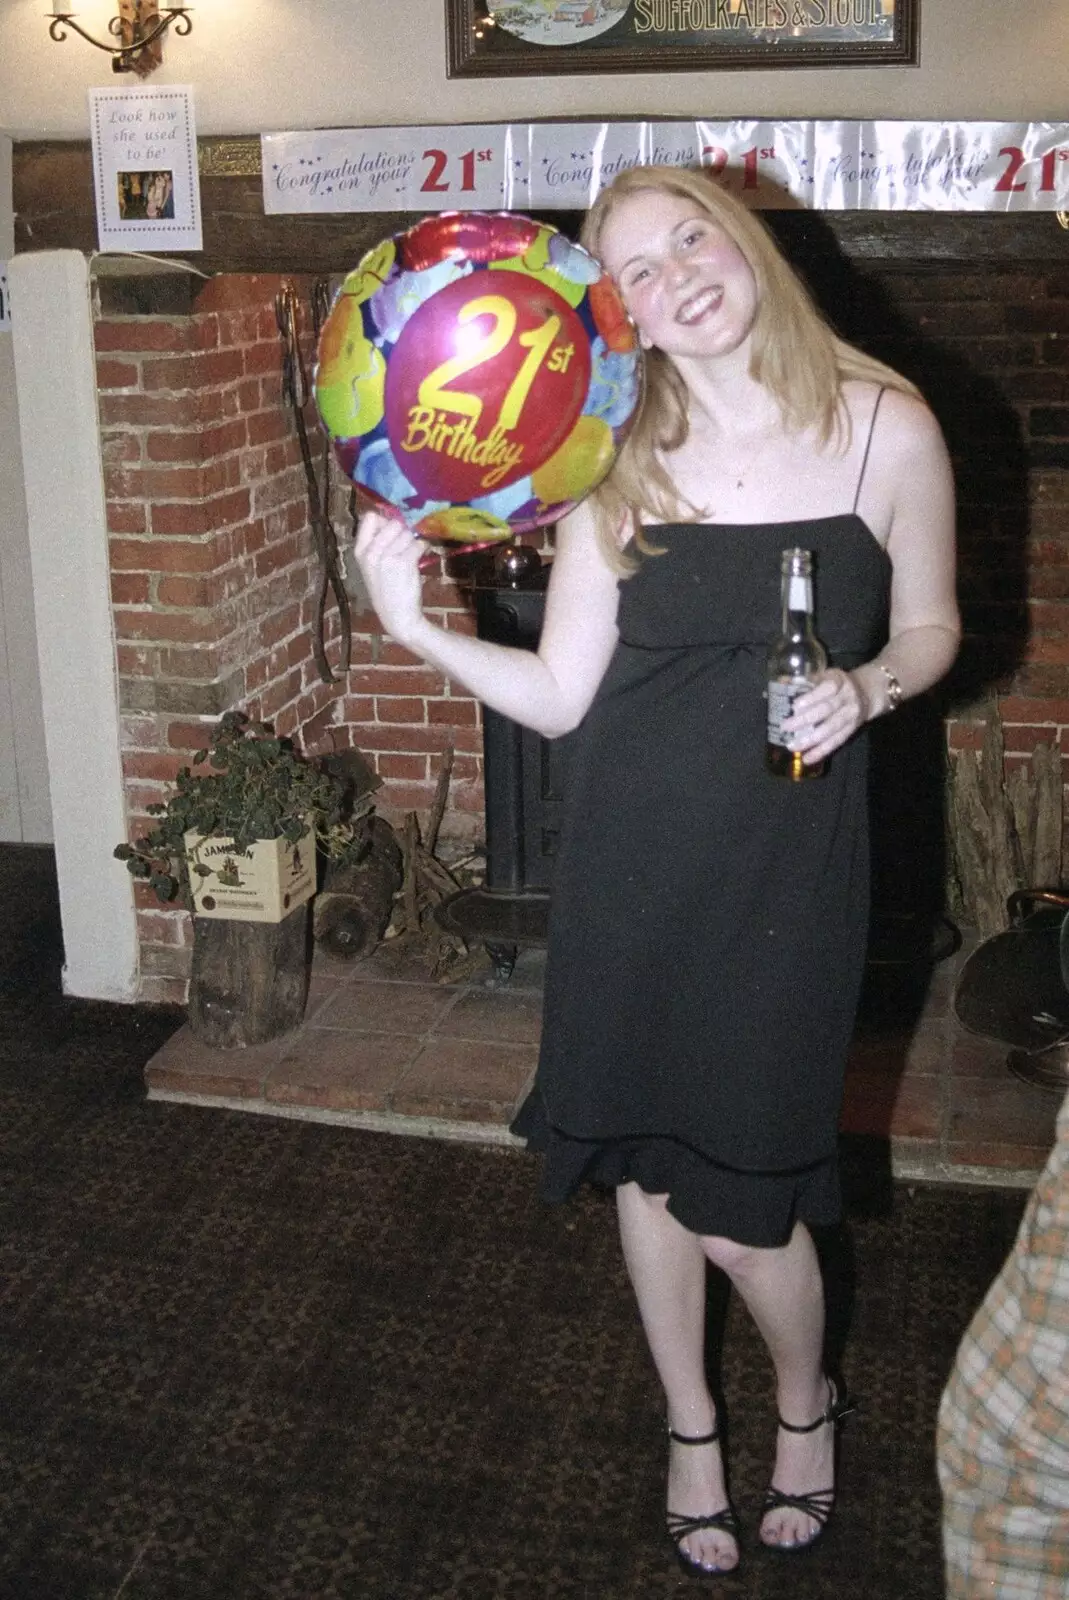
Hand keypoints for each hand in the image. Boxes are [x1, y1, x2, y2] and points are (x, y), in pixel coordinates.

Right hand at [353, 510, 425, 645]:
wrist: (397, 616)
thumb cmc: (386, 590)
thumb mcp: (372, 566)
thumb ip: (378, 544)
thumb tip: (396, 520)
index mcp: (359, 551)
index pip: (369, 518)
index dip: (384, 520)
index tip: (392, 532)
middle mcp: (371, 552)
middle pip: (393, 523)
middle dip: (403, 531)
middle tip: (406, 545)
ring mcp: (387, 557)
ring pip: (407, 533)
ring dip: (414, 541)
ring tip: (412, 555)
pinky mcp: (404, 562)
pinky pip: (419, 544)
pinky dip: (424, 548)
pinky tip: (420, 557)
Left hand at [782, 668, 871, 765]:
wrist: (866, 692)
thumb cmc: (837, 684)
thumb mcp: (825, 675)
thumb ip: (806, 680)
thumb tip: (782, 682)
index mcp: (839, 680)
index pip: (828, 688)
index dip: (812, 697)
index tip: (795, 705)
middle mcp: (848, 696)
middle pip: (826, 709)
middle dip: (805, 720)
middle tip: (785, 727)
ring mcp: (851, 714)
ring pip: (831, 728)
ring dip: (810, 739)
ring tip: (792, 746)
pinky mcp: (852, 729)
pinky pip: (836, 742)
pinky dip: (821, 751)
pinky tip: (807, 758)